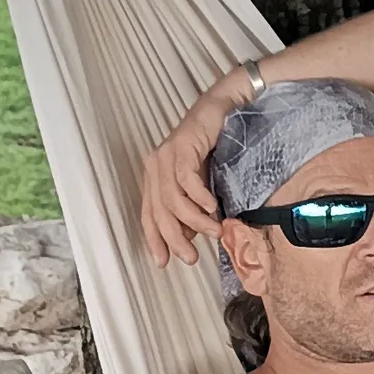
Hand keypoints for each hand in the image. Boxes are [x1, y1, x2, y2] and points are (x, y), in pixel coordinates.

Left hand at [141, 87, 236, 267]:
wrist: (224, 111)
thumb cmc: (213, 148)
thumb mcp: (201, 185)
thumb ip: (192, 209)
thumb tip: (191, 237)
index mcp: (155, 177)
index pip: (149, 214)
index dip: (155, 239)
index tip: (164, 263)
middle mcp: (155, 167)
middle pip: (159, 211)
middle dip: (174, 238)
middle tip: (192, 257)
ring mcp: (166, 156)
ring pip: (173, 199)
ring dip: (194, 221)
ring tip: (214, 231)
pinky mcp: (182, 146)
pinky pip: (186, 179)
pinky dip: (199, 197)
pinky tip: (212, 207)